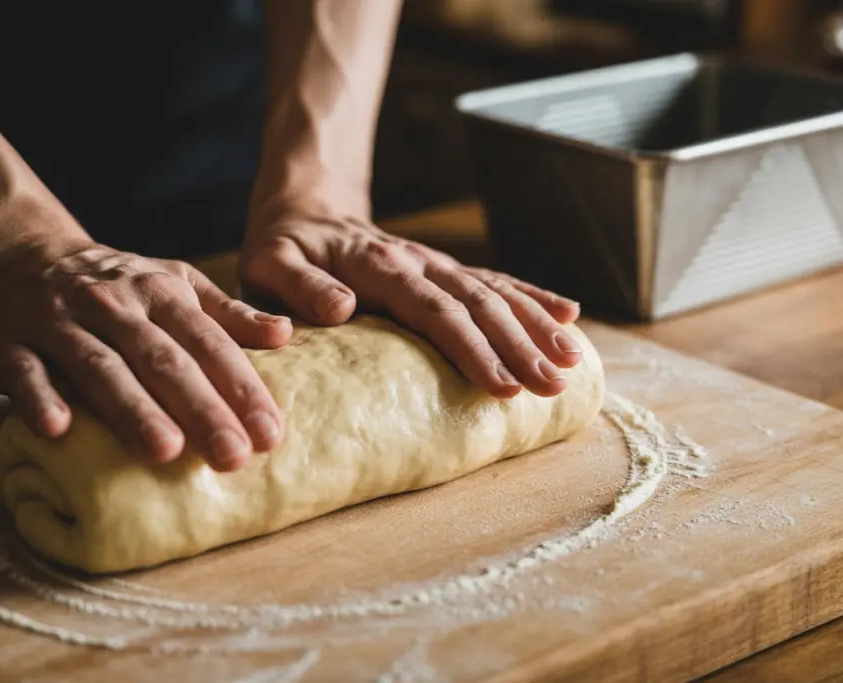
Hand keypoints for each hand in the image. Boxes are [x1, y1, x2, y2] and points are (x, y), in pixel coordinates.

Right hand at [0, 228, 291, 471]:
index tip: (270, 434)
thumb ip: (230, 314)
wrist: (24, 254)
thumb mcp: (178, 284)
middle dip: (200, 408)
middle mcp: (114, 305)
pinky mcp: (8, 343)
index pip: (209, 344)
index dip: (241, 388)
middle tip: (232, 457)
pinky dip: (39, 397)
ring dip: (132, 409)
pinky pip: (24, 371)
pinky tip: (59, 429)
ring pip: (100, 367)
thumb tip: (286, 334)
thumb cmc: (119, 284)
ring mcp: (59, 322)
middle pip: (162, 360)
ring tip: (166, 451)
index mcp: (162, 293)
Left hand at [240, 214, 582, 399]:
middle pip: (479, 304)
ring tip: (572, 363)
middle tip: (552, 386)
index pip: (435, 311)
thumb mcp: (271, 264)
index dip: (471, 348)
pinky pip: (497, 281)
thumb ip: (300, 286)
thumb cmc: (284, 249)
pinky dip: (532, 297)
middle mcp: (419, 263)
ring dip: (536, 326)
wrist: (305, 208)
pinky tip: (568, 315)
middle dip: (519, 346)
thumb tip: (340, 308)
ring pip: (497, 293)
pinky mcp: (446, 269)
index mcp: (380, 268)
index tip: (502, 385)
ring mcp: (437, 265)